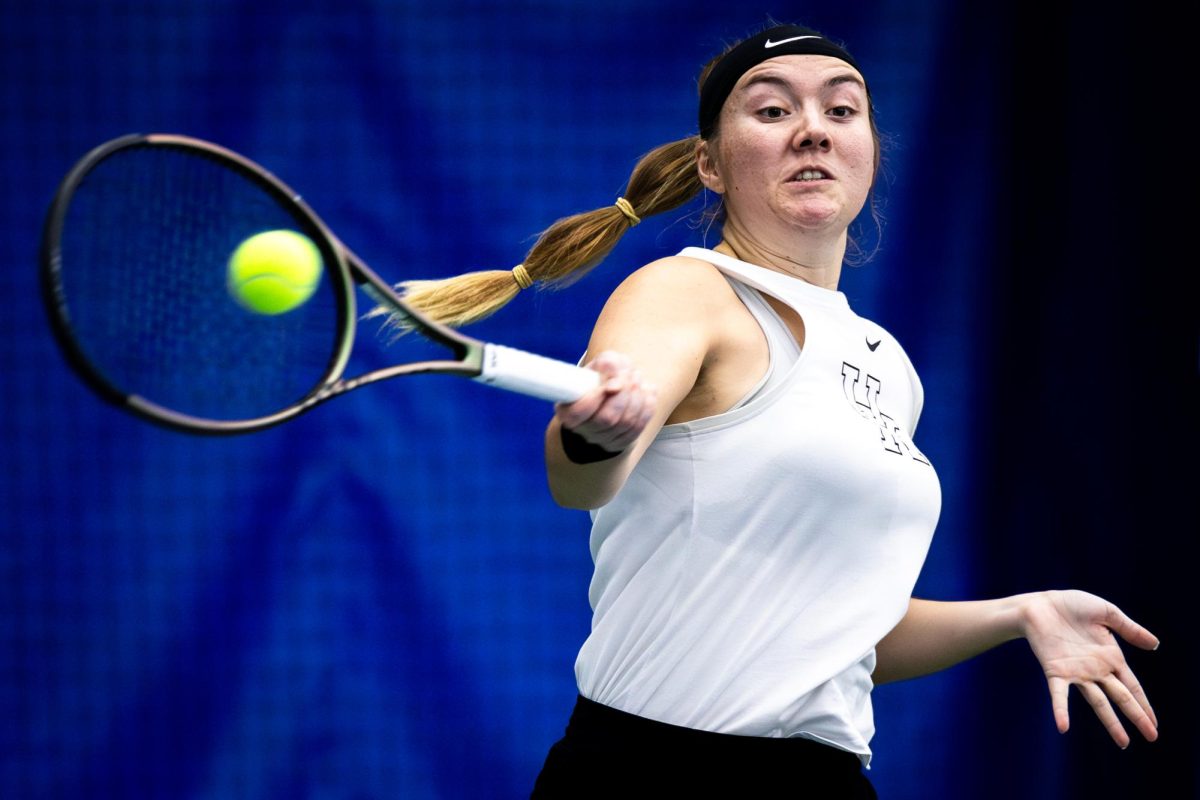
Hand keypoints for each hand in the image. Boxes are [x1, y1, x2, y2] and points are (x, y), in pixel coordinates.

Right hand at [554, 350, 656, 453]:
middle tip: (631, 375)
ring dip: (637, 397)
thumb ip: (606, 364)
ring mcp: (604, 439)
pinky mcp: (622, 442)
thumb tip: (615, 377)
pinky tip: (646, 392)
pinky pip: (639, 426)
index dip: (596, 397)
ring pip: (626, 423)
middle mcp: (584, 430)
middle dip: (623, 394)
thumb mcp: (600, 364)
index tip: (610, 383)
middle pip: (607, 419)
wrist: (614, 392)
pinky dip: (646, 407)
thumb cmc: (602, 377)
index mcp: (569, 412)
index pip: (579, 412)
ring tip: (638, 378)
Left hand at [1021, 590, 1158, 747]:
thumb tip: (1156, 644)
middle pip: (1121, 697)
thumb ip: (1129, 629)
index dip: (1144, 704)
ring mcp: (1076, 673)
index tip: (1155, 724)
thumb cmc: (1072, 606)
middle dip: (1137, 716)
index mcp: (1110, 658)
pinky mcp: (1055, 671)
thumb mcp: (1107, 613)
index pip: (1132, 686)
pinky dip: (1061, 710)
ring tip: (1124, 742)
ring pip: (1098, 702)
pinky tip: (1063, 727)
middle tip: (1152, 737)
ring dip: (1110, 722)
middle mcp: (1096, 670)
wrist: (1040, 603)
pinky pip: (1059, 694)